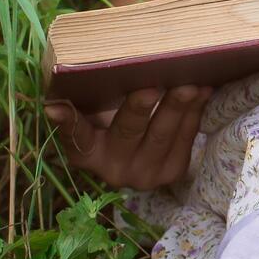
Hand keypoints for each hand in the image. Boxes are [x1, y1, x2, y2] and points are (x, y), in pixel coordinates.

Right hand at [42, 84, 211, 190]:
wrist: (141, 155)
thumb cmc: (112, 123)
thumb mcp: (94, 115)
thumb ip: (83, 101)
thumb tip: (56, 98)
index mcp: (85, 153)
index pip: (75, 135)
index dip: (68, 121)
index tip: (55, 106)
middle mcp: (112, 168)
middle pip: (127, 132)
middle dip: (139, 108)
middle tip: (151, 86)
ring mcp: (144, 174)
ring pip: (162, 136)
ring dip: (177, 108)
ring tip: (188, 85)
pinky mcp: (172, 172)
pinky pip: (185, 139)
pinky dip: (194, 112)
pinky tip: (203, 91)